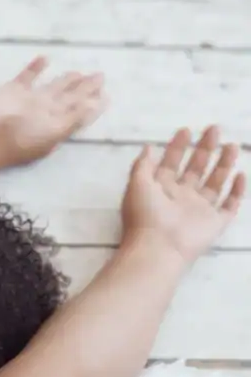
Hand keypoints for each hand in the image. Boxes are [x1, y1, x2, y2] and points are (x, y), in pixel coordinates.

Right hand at [0, 56, 106, 170]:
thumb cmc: (15, 140)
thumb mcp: (50, 132)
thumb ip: (72, 117)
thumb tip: (94, 104)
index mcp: (56, 125)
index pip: (80, 113)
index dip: (94, 105)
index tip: (108, 96)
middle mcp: (46, 112)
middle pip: (70, 98)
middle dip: (85, 89)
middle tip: (101, 76)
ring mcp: (29, 101)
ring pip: (53, 87)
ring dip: (66, 80)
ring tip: (79, 72)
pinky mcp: (12, 90)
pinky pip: (28, 76)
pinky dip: (36, 68)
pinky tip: (45, 58)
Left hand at [121, 126, 245, 263]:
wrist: (158, 247)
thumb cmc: (145, 215)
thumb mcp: (136, 184)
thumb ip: (142, 165)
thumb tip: (147, 147)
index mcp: (161, 189)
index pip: (171, 164)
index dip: (177, 147)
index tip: (186, 130)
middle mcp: (181, 198)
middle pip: (195, 169)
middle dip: (205, 149)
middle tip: (214, 129)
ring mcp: (199, 210)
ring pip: (214, 183)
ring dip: (223, 164)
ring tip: (231, 145)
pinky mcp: (215, 223)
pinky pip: (229, 205)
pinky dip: (236, 191)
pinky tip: (241, 174)